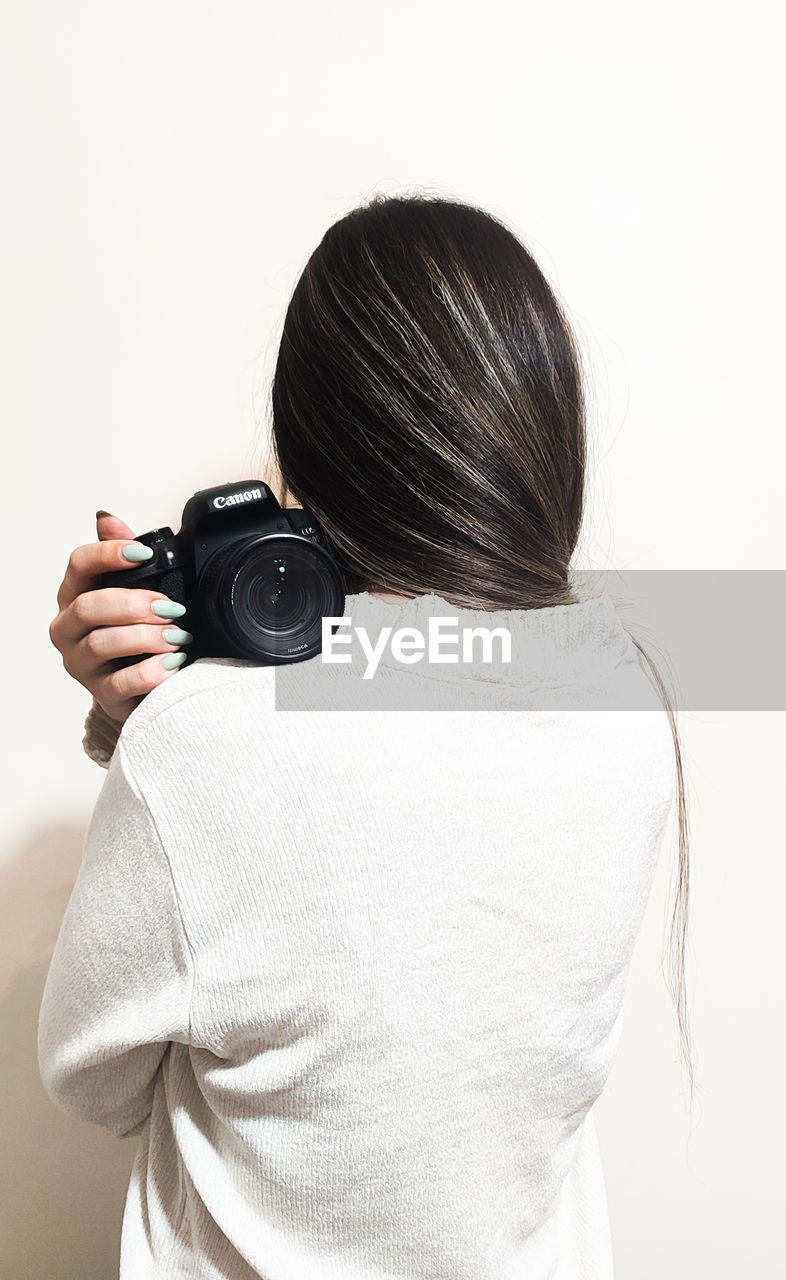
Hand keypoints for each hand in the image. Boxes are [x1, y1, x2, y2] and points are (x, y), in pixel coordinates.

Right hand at [49, 512, 192, 726]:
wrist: (142, 686)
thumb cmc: (135, 634)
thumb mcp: (135, 590)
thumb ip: (123, 554)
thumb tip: (108, 519)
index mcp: (76, 595)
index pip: (78, 565)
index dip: (108, 555)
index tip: (143, 554)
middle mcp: (69, 628)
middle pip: (88, 607)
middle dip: (134, 604)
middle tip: (171, 608)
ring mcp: (81, 663)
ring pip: (102, 643)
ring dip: (145, 636)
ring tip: (177, 636)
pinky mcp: (100, 694)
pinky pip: (120, 683)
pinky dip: (151, 671)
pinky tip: (172, 663)